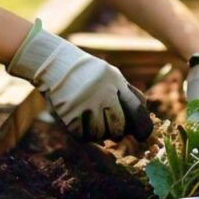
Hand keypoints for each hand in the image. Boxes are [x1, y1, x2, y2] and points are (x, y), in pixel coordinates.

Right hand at [7, 19, 153, 142]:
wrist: (53, 62)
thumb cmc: (85, 71)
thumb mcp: (109, 73)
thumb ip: (127, 91)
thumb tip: (145, 113)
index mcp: (115, 81)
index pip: (136, 109)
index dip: (143, 126)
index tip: (142, 136)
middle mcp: (103, 92)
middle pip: (119, 127)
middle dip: (116, 131)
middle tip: (110, 128)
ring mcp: (85, 102)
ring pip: (101, 134)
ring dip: (98, 133)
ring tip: (91, 121)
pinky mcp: (69, 112)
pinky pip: (82, 135)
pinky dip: (82, 132)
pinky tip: (78, 121)